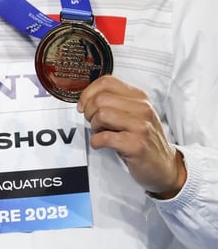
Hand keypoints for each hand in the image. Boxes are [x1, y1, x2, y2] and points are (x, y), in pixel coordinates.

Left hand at [78, 75, 185, 197]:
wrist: (164, 165)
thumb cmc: (142, 138)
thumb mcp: (133, 114)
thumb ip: (114, 102)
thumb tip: (86, 99)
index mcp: (139, 97)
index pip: (106, 82)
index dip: (88, 93)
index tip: (84, 106)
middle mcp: (143, 108)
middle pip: (100, 99)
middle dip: (89, 112)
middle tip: (94, 122)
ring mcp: (142, 126)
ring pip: (102, 114)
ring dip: (94, 126)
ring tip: (101, 132)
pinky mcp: (137, 145)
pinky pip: (104, 137)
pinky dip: (96, 142)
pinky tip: (101, 144)